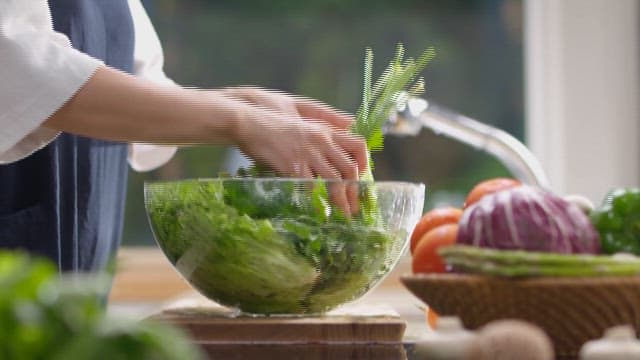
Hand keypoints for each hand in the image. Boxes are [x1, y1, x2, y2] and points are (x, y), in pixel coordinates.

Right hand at [228, 90, 366, 214]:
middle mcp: (320, 141)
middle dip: (356, 191)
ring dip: (340, 200)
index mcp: (325, 129)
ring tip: (342, 214)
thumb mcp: (300, 113)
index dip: (365, 164)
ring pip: (334, 181)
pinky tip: (318, 208)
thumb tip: (348, 123)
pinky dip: (316, 199)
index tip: (362, 178)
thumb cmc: (270, 118)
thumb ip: (324, 120)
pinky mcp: (292, 165)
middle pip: (350, 169)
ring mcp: (307, 154)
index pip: (358, 145)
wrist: (247, 121)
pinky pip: (311, 186)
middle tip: (355, 206)